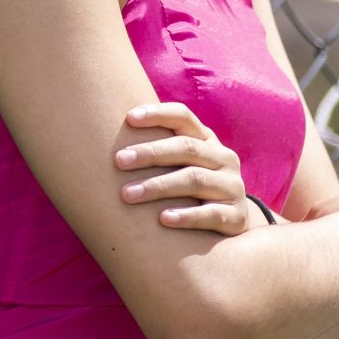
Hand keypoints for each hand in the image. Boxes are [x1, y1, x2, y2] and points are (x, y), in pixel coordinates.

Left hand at [115, 102, 257, 233]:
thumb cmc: (192, 189)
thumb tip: (101, 131)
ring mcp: (232, 187)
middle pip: (185, 148)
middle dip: (150, 153)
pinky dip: (187, 216)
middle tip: (118, 161)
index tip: (128, 118)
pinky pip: (211, 215)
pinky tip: (163, 219)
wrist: (232, 224)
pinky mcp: (236, 217)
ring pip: (195, 180)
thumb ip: (157, 150)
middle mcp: (223, 159)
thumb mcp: (182, 165)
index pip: (183, 117)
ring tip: (127, 194)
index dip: (157, 114)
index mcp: (207, 140)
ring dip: (158, 186)